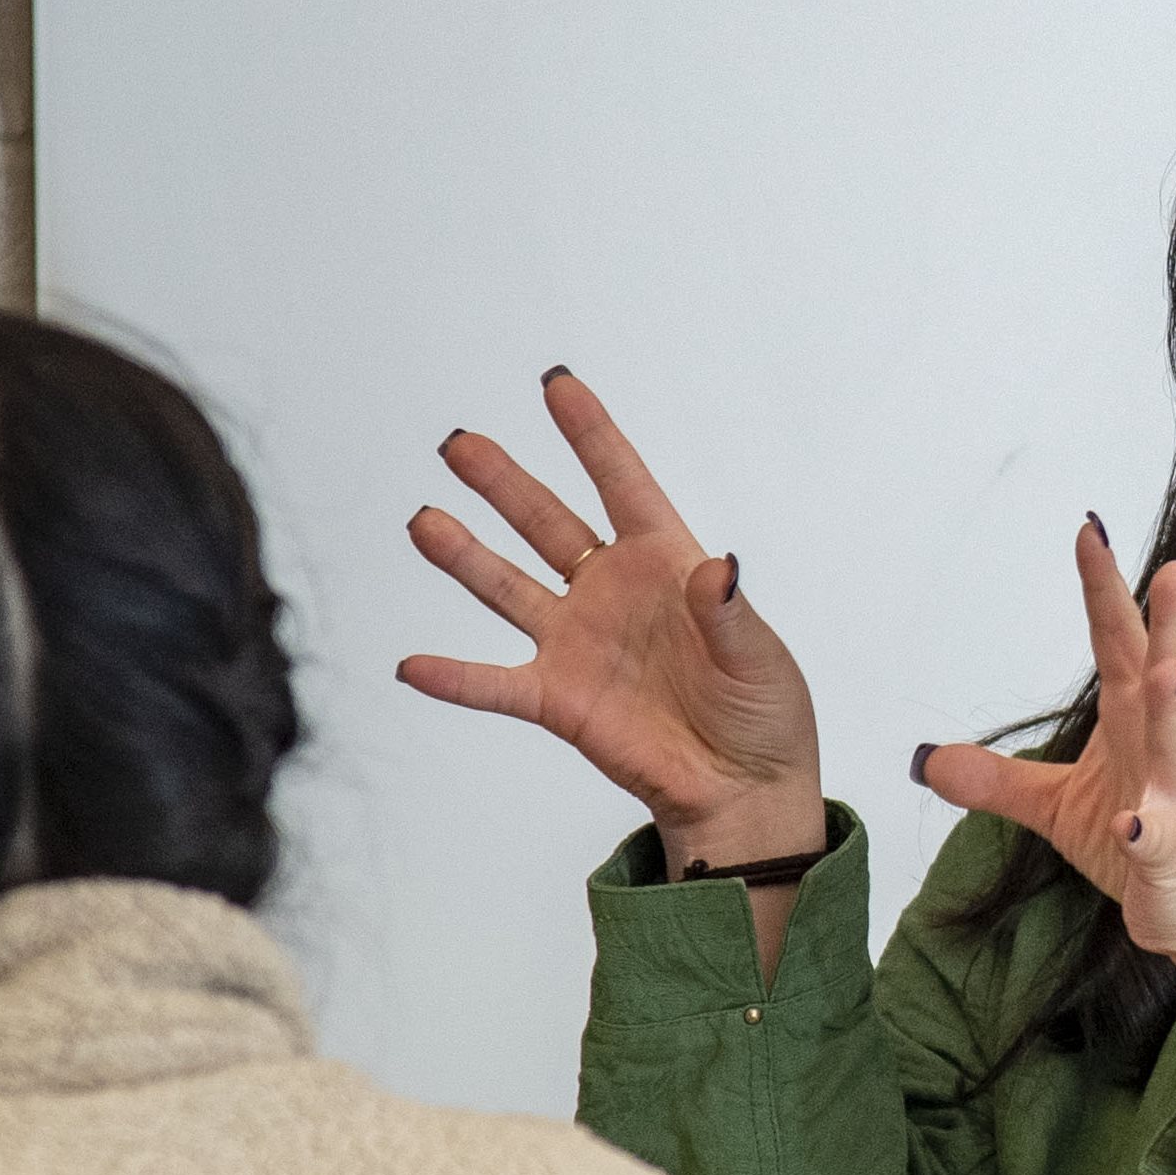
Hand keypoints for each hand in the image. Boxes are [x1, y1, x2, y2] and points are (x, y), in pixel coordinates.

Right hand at [397, 372, 825, 866]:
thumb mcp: (758, 656)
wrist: (742, 790)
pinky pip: (495, 685)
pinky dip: (455, 678)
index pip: (621, 483)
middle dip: (503, 482)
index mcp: (666, 564)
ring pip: (507, 587)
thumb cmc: (762, 713)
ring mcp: (577, 644)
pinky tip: (412, 665)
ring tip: (424, 522)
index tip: (555, 384)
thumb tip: (719, 568)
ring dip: (464, 557)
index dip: (589, 435)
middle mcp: (610, 593)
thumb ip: (728, 612)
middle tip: (459, 444)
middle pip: (546, 523)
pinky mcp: (558, 700)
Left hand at [913, 521, 1175, 1038]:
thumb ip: (999, 780)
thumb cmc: (1151, 850)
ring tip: (1172, 662)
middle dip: (1166, 619)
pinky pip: (1160, 839)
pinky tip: (1137, 821)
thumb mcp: (1059, 809)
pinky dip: (1149, 829)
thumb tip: (930, 759)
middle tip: (1171, 565)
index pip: (1118, 643)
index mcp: (1138, 722)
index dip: (1104, 588)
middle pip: (1162, 670)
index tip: (1090, 530)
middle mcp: (1166, 746)